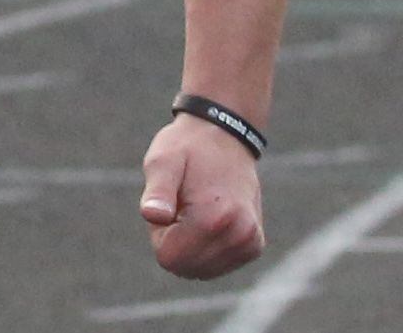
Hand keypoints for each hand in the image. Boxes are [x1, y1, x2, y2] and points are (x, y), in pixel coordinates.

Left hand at [140, 116, 266, 278]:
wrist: (224, 137)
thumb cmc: (186, 148)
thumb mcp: (162, 161)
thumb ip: (157, 191)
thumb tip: (152, 216)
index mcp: (214, 217)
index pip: (169, 257)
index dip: (158, 233)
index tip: (167, 205)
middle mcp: (239, 234)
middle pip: (185, 267)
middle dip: (174, 241)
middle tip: (180, 206)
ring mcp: (250, 242)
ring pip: (201, 270)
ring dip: (189, 245)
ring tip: (194, 209)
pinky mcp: (254, 246)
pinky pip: (217, 266)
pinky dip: (205, 248)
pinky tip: (208, 218)